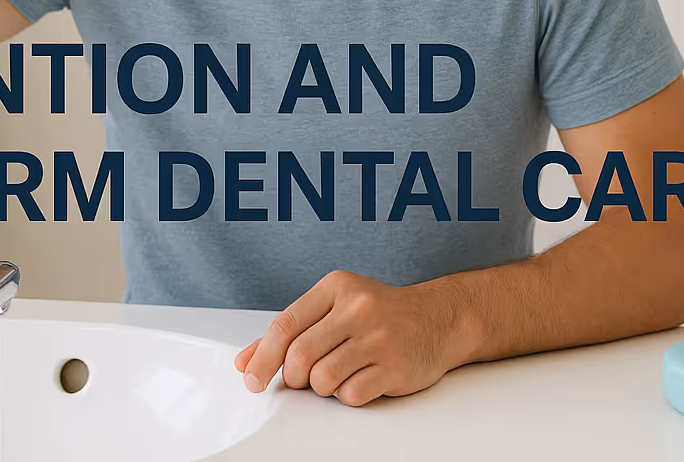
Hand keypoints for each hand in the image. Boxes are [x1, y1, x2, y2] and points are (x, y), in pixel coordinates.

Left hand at [234, 270, 475, 406]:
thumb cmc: (380, 314)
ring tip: (339, 374)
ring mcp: (379, 337)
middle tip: (304, 378)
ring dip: (323, 387)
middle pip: (300, 356)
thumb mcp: (334, 308)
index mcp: (337, 287)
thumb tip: (245, 362)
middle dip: (294, 377)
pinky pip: (351, 395)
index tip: (252, 379)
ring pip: (323, 378)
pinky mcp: (395, 366)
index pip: (285, 325)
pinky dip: (348, 395)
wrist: (439, 318)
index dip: (262, 357)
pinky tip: (362, 379)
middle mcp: (358, 308)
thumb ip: (290, 332)